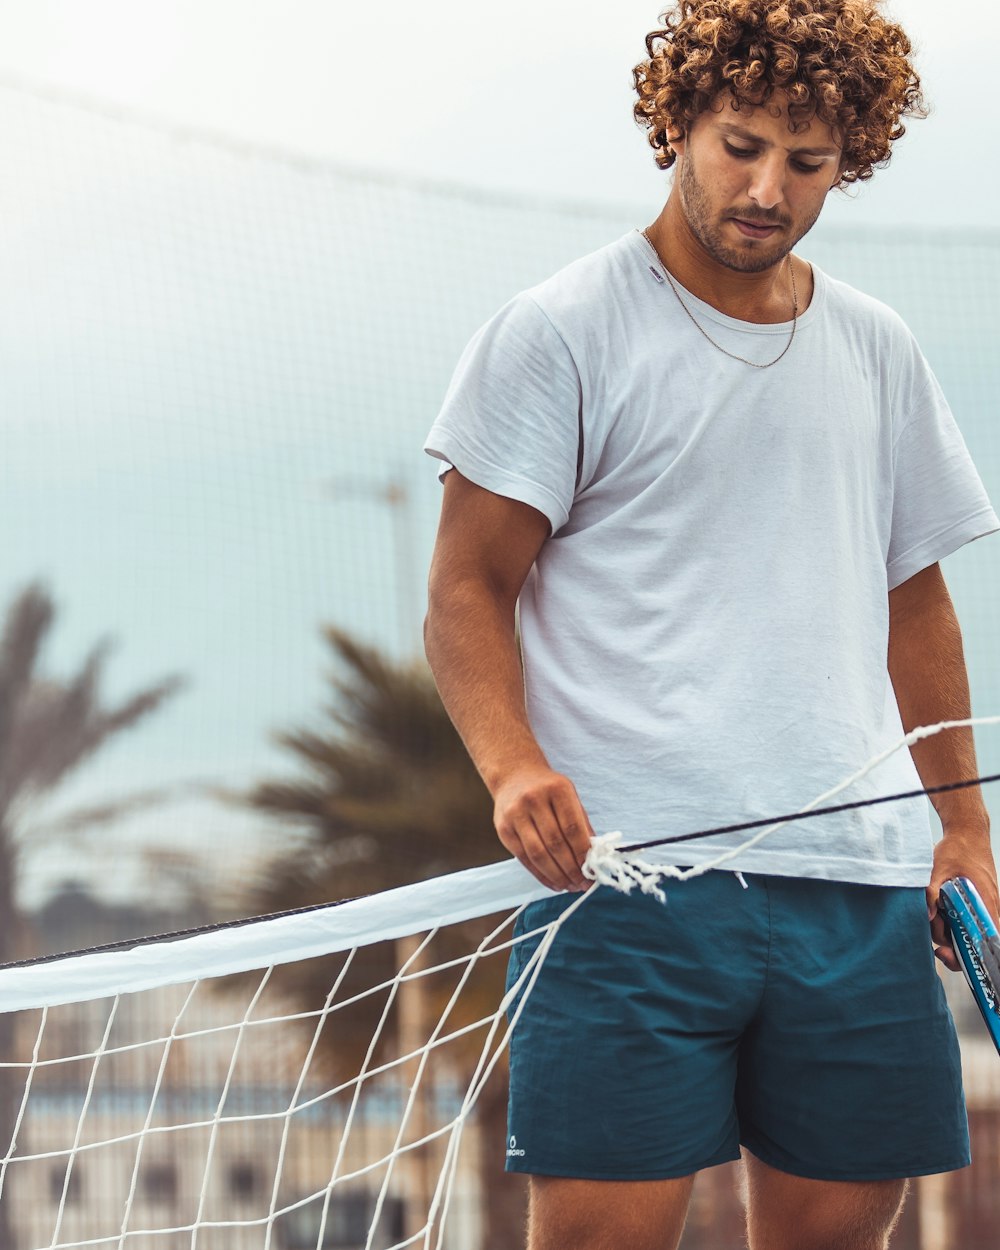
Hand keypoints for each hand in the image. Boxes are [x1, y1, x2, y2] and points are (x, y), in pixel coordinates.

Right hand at [493, 764, 595, 892]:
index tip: (593, 870)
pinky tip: (554, 883)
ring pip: (538, 854)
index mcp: (557, 789)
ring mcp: (515, 814)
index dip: (583, 853)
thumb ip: (581, 822)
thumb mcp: (569, 795)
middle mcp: (533, 800)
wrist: (514, 775)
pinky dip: (540, 875)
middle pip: (555, 843)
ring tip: (570, 887)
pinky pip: (524, 858)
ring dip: (557, 875)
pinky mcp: (503, 829)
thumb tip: (594, 856)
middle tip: (584, 884)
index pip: (572, 827)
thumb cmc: (548, 789)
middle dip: (572, 869)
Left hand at [927, 831, 998, 971]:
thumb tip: (926, 916)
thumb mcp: (939, 868)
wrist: (969, 832)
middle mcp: (989, 909)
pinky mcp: (977, 904)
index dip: (968, 955)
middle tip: (932, 930)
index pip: (988, 943)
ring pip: (968, 932)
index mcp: (986, 903)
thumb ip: (931, 892)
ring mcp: (984, 907)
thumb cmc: (958, 849)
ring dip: (948, 930)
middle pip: (974, 942)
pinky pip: (967, 921)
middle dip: (951, 944)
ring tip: (933, 915)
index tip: (945, 952)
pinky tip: (938, 913)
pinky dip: (952, 922)